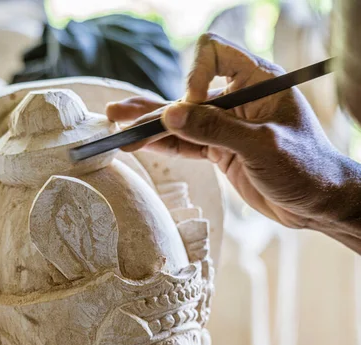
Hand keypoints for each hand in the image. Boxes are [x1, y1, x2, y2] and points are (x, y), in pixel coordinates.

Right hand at [107, 34, 360, 249]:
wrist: (317, 202)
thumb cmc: (305, 168)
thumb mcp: (261, 147)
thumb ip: (215, 130)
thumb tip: (170, 115)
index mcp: (257, 82)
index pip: (213, 53)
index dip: (194, 76)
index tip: (191, 107)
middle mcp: (238, 99)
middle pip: (187, 93)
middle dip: (153, 105)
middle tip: (118, 113)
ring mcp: (227, 126)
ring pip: (182, 122)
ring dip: (151, 127)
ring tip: (116, 128)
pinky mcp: (221, 150)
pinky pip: (187, 144)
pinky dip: (165, 145)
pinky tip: (140, 144)